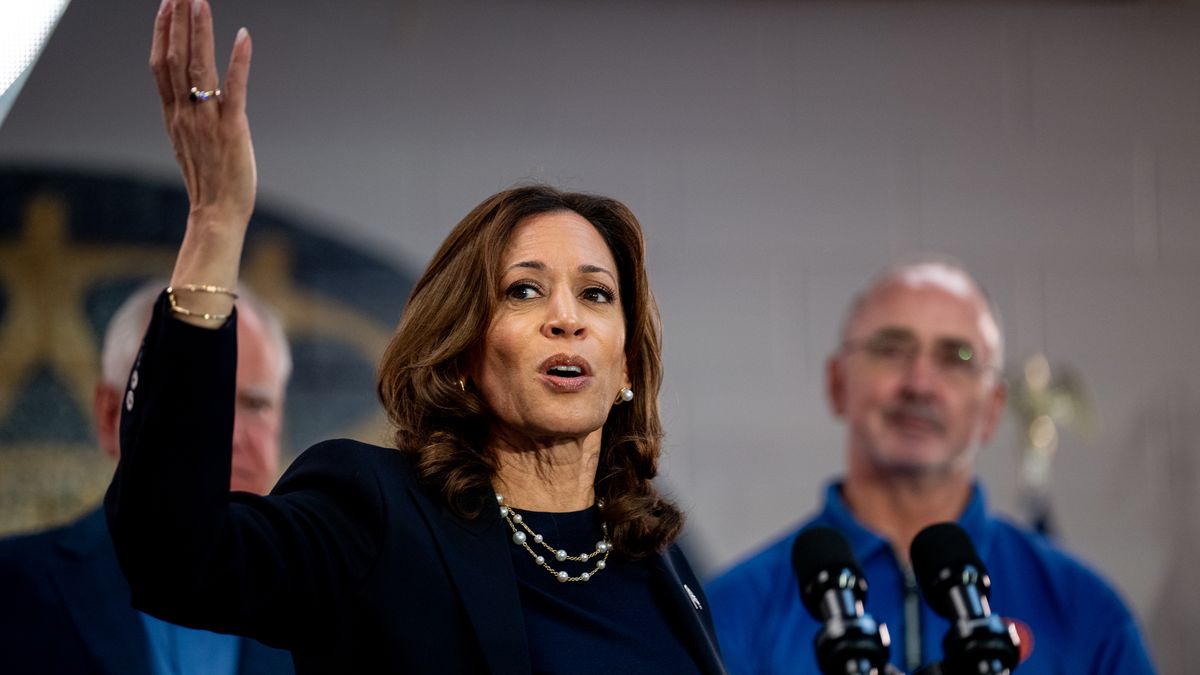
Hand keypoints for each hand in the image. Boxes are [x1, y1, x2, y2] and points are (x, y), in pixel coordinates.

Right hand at [152, 0, 254, 226]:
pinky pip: (234, 89)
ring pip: (198, 67)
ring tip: (199, 0)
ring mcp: (207, 120)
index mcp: (173, 115)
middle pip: (174, 57)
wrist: (216, 213)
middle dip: (176, 20)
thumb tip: (192, 96)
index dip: (161, 32)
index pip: (160, 64)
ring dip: (199, 31)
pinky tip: (243, 36)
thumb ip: (188, 115)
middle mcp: (185, 113)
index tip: (165, 4)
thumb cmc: (209, 180)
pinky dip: (238, 61)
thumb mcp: (189, 142)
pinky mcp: (232, 129)